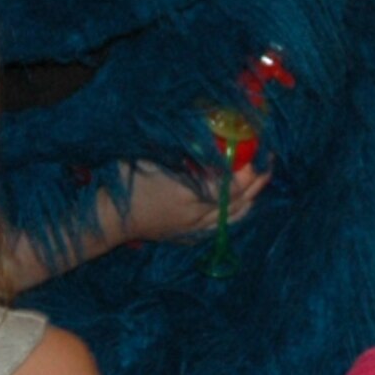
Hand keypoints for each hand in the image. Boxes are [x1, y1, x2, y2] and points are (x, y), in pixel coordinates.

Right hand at [114, 159, 269, 243]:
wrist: (107, 218)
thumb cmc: (129, 182)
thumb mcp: (159, 158)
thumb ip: (192, 152)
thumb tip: (219, 138)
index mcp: (195, 195)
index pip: (236, 182)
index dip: (250, 164)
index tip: (258, 144)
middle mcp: (200, 217)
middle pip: (241, 200)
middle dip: (257, 180)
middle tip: (267, 160)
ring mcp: (194, 230)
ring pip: (234, 216)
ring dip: (250, 198)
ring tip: (257, 181)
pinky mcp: (187, 237)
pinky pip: (221, 227)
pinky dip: (235, 214)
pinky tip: (238, 205)